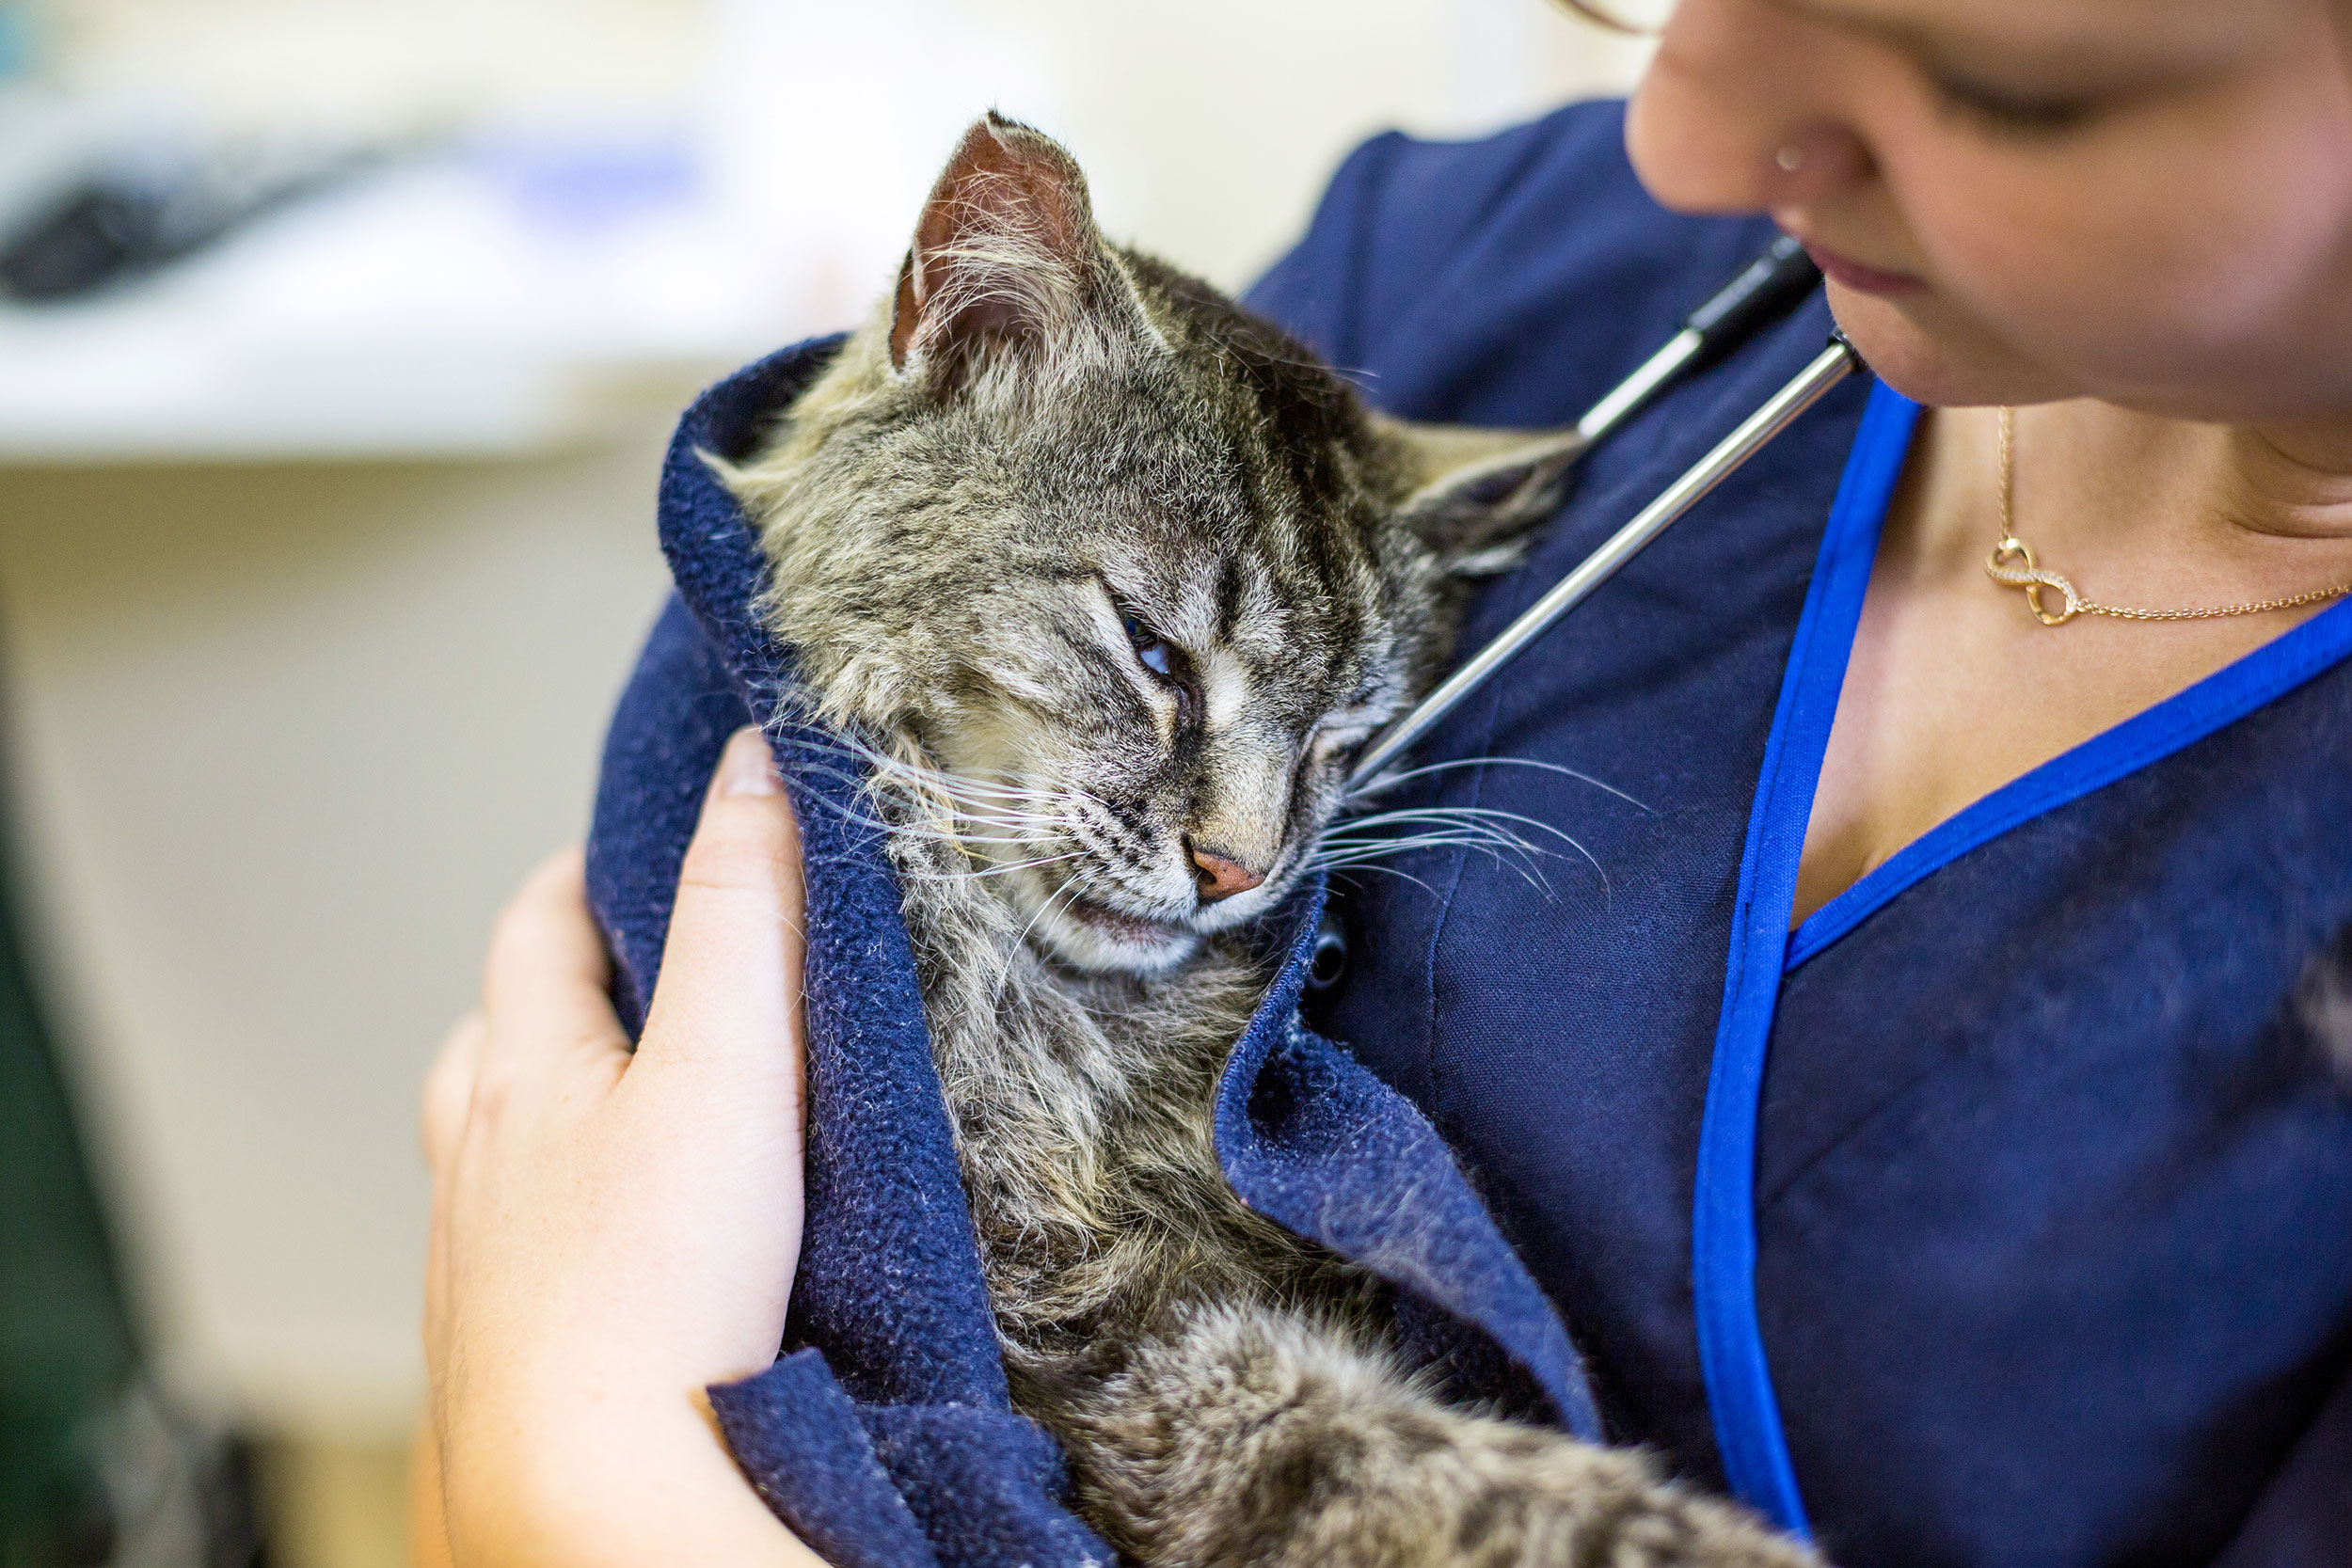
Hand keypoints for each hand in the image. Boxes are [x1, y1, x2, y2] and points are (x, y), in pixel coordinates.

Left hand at [415, 727, 823, 1566]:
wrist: (592, 1483)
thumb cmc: (653, 1288)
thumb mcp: (728, 1068)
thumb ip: (747, 912)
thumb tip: (755, 767)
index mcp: (523, 1075)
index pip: (533, 932)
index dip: (581, 876)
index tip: (629, 848)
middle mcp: (479, 1163)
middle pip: (491, 1040)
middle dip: (554, 989)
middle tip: (633, 967)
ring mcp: (482, 1266)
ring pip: (493, 1154)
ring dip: (544, 1111)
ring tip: (624, 1111)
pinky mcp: (512, 1350)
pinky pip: (520, 1253)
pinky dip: (562, 1221)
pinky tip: (625, 1255)